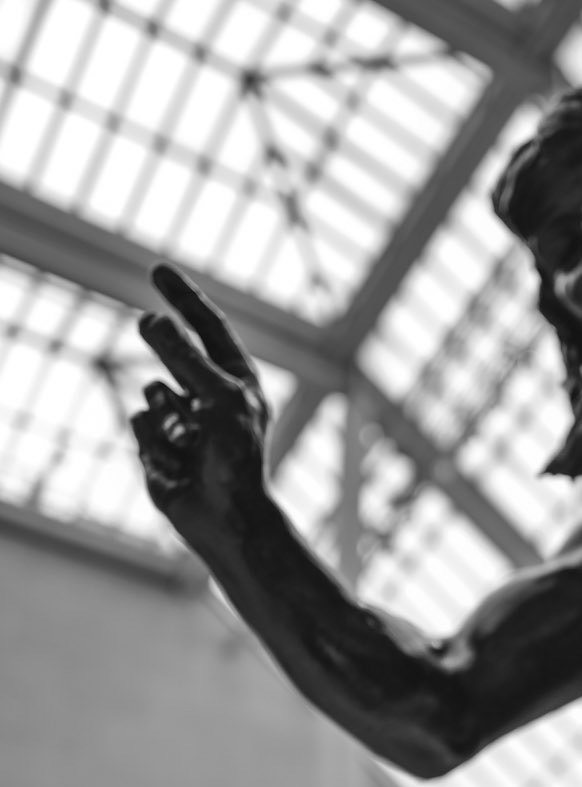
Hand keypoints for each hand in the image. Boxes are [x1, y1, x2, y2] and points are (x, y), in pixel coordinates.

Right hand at [132, 266, 268, 533]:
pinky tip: (174, 463)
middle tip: (146, 322)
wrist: (227, 517)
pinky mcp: (158, 444)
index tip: (156, 269)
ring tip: (189, 440)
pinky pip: (139, 423)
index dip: (183, 297)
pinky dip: (154, 439)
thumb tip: (150, 320)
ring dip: (165, 414)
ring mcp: (182, 419)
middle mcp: (210, 396)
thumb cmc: (236, 458)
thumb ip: (185, 358)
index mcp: (237, 381)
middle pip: (175, 352)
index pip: (209, 327)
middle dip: (161, 341)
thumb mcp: (218, 398)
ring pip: (151, 392)